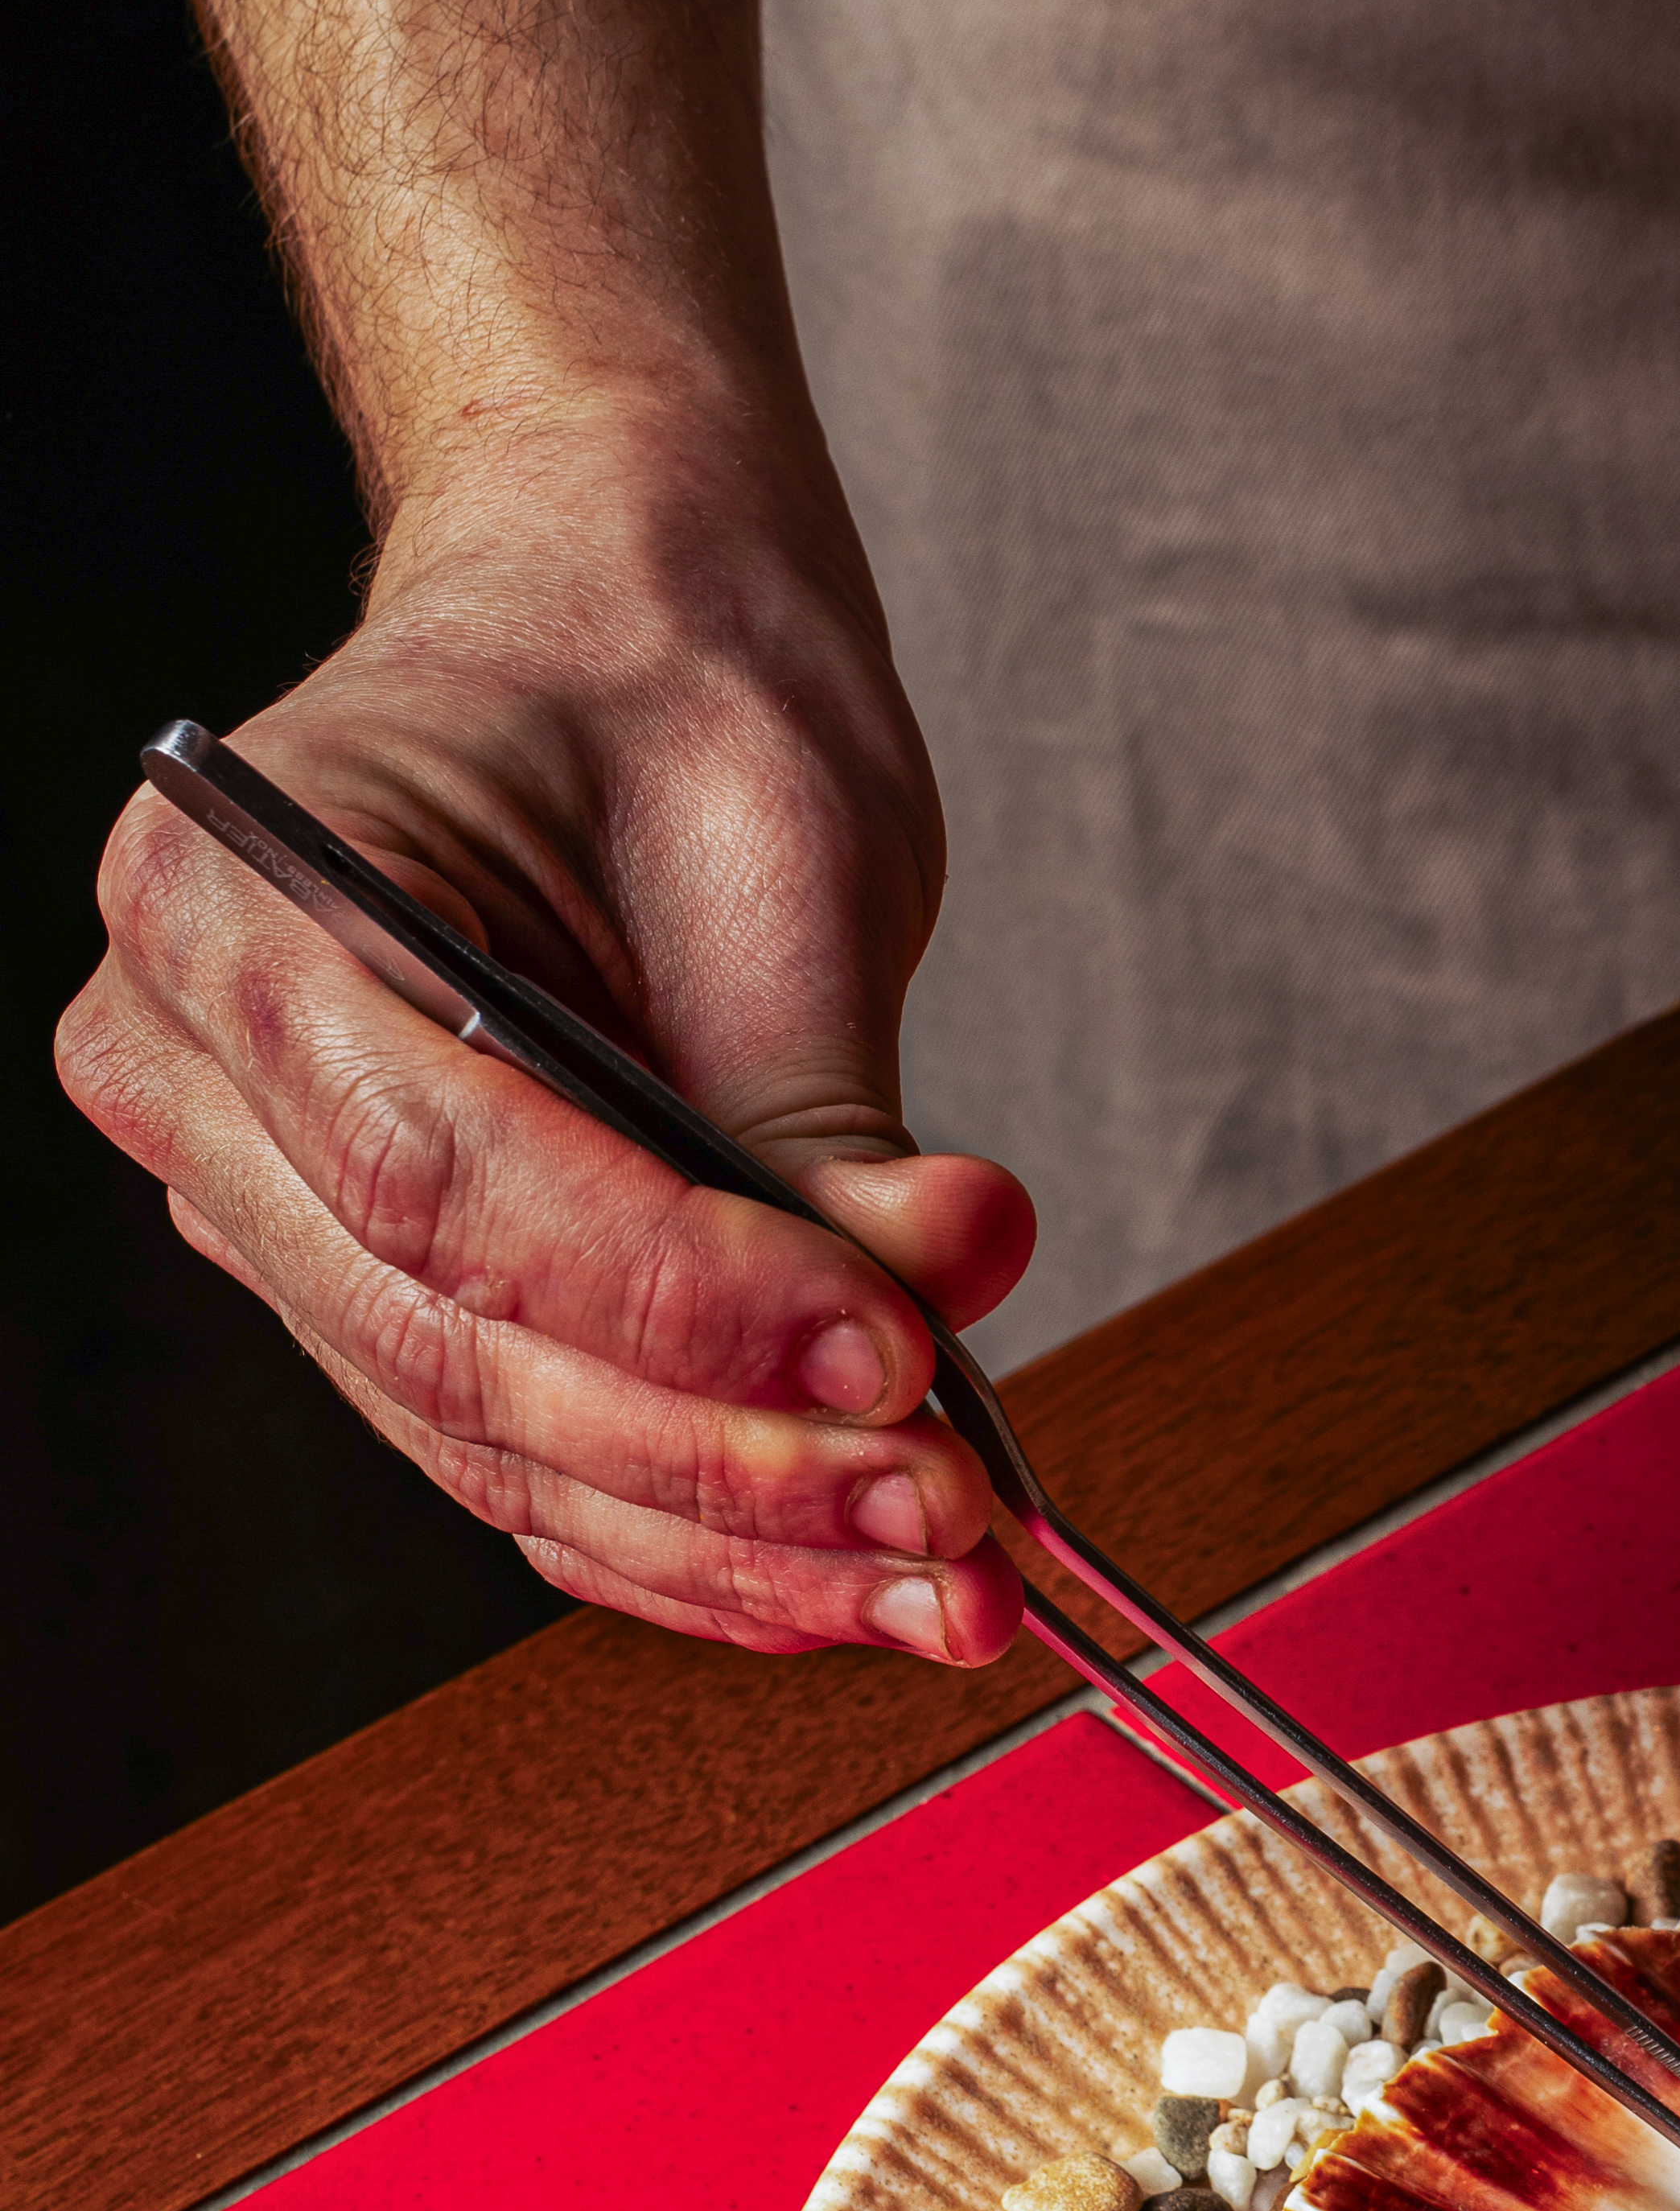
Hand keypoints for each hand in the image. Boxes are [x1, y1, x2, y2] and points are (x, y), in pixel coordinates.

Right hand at [59, 400, 1036, 1665]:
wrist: (617, 631)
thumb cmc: (661, 678)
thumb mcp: (773, 843)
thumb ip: (823, 1109)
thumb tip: (931, 1297)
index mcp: (235, 897)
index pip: (438, 1172)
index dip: (673, 1299)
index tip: (886, 1347)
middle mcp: (199, 1071)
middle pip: (453, 1343)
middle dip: (725, 1453)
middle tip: (949, 1504)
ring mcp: (266, 1205)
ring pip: (489, 1445)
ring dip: (734, 1539)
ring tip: (949, 1579)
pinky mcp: (375, 1303)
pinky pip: (521, 1469)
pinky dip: (699, 1542)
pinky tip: (855, 1579)